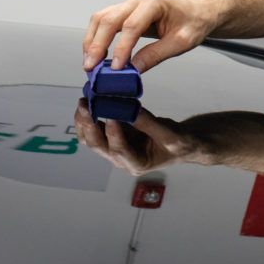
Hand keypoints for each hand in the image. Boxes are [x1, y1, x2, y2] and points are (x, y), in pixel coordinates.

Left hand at [74, 98, 201, 175]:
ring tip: (83, 101)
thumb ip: (149, 124)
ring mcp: (115, 148)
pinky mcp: (113, 137)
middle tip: (85, 105)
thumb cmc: (177, 144)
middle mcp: (121, 159)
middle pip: (98, 146)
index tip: (111, 116)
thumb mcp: (169, 134)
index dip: (113, 134)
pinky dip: (90, 115)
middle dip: (89, 125)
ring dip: (84, 121)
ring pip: (91, 139)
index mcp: (136, 163)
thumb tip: (130, 108)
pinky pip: (96, 129)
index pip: (120, 150)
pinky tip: (90, 99)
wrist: (179, 145)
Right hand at [83, 0, 218, 72]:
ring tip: (89, 63)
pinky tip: (96, 54)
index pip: (132, 25)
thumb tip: (132, 70)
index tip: (116, 68)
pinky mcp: (125, 10)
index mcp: (155, 2)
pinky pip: (105, 20)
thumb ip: (156, 55)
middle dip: (97, 44)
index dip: (121, 48)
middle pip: (109, 18)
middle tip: (90, 67)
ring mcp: (130, 2)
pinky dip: (97, 37)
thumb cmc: (194, 22)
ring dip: (92, 40)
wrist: (198, 10)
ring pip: (102, 17)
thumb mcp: (181, 42)